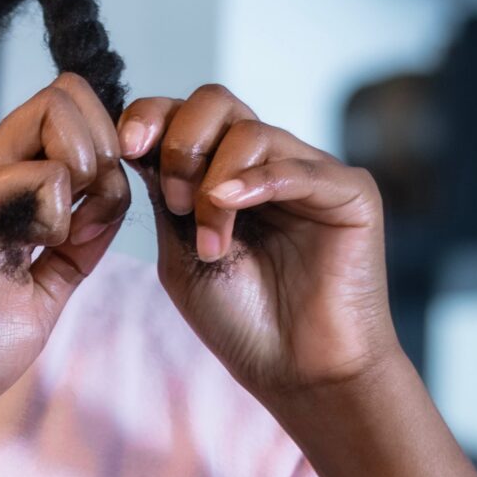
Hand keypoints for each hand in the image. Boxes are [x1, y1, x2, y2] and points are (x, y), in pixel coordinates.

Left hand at [119, 83, 399, 401]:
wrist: (297, 374)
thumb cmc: (241, 322)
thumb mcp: (181, 254)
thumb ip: (164, 197)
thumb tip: (136, 141)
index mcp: (225, 173)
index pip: (185, 114)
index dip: (151, 117)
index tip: (125, 146)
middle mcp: (267, 163)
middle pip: (217, 102)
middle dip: (182, 144)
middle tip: (174, 201)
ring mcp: (310, 173)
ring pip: (251, 131)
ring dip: (214, 184)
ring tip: (212, 244)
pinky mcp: (350, 192)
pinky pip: (297, 167)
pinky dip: (255, 180)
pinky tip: (229, 204)